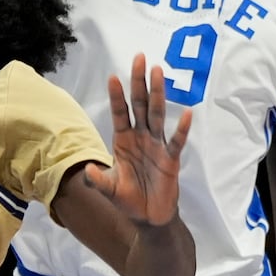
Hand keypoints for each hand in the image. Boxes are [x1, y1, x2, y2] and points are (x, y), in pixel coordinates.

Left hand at [83, 54, 191, 226]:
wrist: (148, 218)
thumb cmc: (128, 200)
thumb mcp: (109, 190)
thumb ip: (99, 181)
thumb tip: (88, 171)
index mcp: (123, 140)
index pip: (120, 113)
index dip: (117, 97)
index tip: (112, 76)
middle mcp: (140, 137)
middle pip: (141, 104)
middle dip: (139, 82)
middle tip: (139, 57)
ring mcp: (156, 145)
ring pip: (157, 114)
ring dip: (158, 93)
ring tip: (158, 72)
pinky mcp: (171, 159)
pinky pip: (176, 141)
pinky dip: (182, 129)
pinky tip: (187, 113)